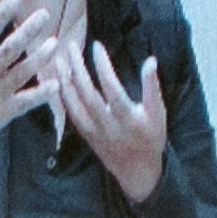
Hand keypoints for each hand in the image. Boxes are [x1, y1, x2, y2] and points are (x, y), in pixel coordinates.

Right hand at [0, 0, 47, 178]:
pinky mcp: (5, 111)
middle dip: (27, 31)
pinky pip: (26, 101)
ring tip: (54, 42)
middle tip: (44, 14)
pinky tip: (56, 82)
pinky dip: (41, 94)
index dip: (2, 13)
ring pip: (22, 72)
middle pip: (9, 50)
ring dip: (39, 58)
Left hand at [53, 31, 170, 206]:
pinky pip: (70, 114)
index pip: (111, 87)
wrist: (137, 171)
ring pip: (74, 104)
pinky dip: (63, 96)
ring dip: (65, 80)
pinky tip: (58, 81)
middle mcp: (107, 125)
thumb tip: (151, 60)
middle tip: (71, 46)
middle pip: (87, 93)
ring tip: (60, 58)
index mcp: (127, 118)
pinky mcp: (85, 135)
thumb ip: (152, 87)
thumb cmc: (151, 138)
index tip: (96, 46)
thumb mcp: (158, 113)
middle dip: (77, 68)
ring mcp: (93, 131)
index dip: (103, 66)